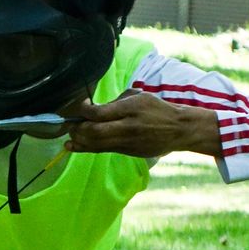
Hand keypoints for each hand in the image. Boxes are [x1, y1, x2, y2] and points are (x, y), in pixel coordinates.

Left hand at [62, 89, 220, 157]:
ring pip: (96, 145)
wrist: (178, 130)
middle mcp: (128, 127)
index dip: (84, 110)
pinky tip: (74, 146)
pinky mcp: (127, 152)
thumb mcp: (138, 97)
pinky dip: (86, 148)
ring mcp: (127, 142)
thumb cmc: (157, 109)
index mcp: (131, 109)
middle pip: (94, 132)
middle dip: (78, 129)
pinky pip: (103, 150)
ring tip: (69, 137)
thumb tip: (94, 109)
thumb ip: (116, 103)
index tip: (82, 105)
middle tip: (70, 124)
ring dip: (79, 141)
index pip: (99, 113)